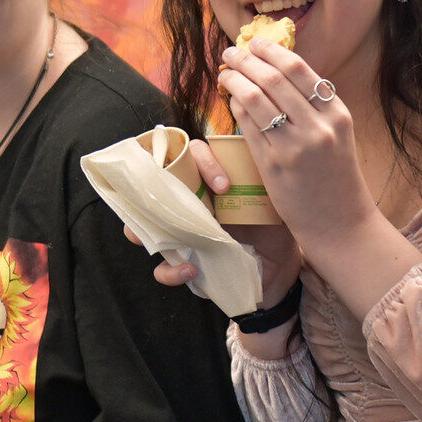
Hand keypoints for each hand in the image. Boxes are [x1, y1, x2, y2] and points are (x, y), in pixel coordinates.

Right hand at [125, 142, 303, 301]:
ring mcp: (180, 235)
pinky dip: (171, 270)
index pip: (192, 156)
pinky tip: (192, 270)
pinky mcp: (183, 264)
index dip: (203, 164)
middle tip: (170, 201)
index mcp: (207, 182)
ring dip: (141, 232)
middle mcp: (188, 205)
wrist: (281, 270)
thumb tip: (265, 151)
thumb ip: (261, 177)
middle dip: (147, 191)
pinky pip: (163, 268)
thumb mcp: (270, 200)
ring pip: (142, 228)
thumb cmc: (274, 228)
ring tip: (165, 239)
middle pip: (153, 187)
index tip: (224, 186)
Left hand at [218, 38, 379, 243]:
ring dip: (235, 80)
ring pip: (255, 98)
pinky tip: (230, 100)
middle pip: (273, 79)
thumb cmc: (334, 175)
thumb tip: (275, 73)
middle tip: (230, 53)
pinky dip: (236, 107)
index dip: (271, 51)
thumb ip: (313, 106)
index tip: (254, 43)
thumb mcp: (336, 133)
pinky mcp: (273, 164)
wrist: (339, 220)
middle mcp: (318, 126)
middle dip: (246, 60)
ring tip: (225, 73)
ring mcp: (295, 145)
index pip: (299, 69)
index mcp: (336, 113)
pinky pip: (248, 125)